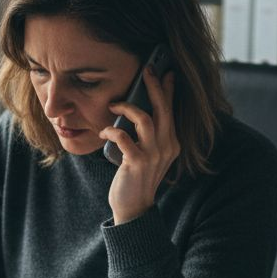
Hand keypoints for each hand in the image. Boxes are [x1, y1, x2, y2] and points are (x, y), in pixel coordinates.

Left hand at [99, 67, 178, 223]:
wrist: (134, 208)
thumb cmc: (136, 177)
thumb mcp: (148, 154)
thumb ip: (148, 135)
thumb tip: (137, 109)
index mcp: (172, 143)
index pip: (171, 110)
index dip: (168, 89)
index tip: (165, 71)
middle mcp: (167, 146)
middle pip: (163, 108)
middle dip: (154, 86)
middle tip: (146, 69)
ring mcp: (153, 154)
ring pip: (144, 118)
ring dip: (127, 108)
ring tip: (114, 105)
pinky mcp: (136, 162)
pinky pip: (123, 136)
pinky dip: (112, 130)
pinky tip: (104, 131)